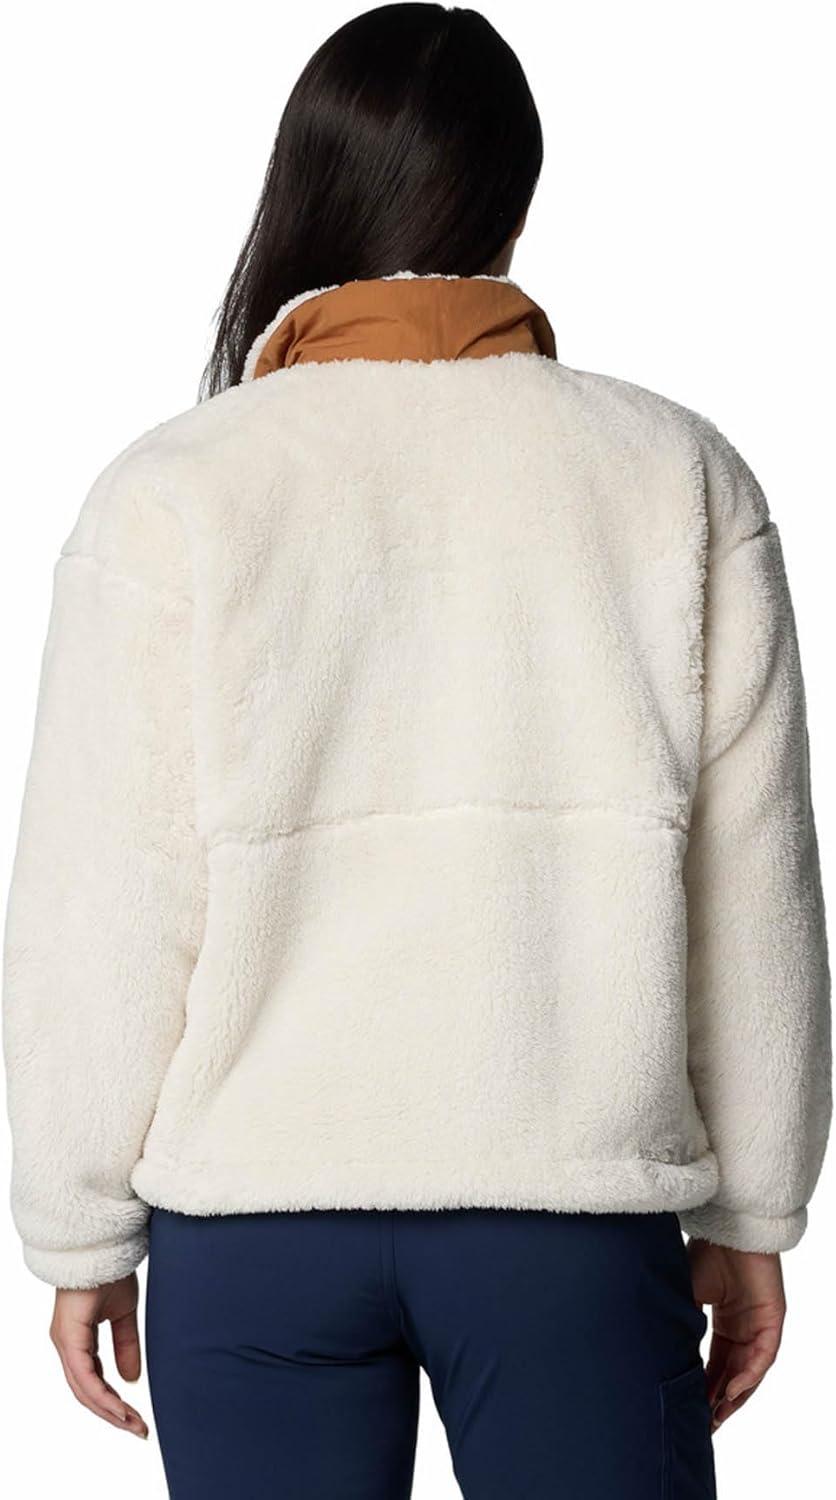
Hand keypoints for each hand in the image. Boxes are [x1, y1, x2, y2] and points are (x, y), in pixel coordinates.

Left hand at [50, 1274, 148, 1437]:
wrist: (103, 1244)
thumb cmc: (109, 1271)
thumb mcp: (124, 1314)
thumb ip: (126, 1345)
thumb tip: (130, 1379)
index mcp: (77, 1341)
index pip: (91, 1383)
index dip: (113, 1403)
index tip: (136, 1419)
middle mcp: (66, 1345)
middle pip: (86, 1393)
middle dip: (113, 1415)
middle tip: (139, 1430)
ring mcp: (65, 1342)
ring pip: (83, 1390)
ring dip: (109, 1410)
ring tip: (133, 1424)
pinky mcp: (69, 1337)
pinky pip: (83, 1376)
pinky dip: (102, 1394)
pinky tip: (119, 1407)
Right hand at [687, 1238, 784, 1430]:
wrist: (727, 1226)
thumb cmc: (704, 1253)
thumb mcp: (684, 1295)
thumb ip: (679, 1324)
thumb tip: (655, 1353)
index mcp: (722, 1322)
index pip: (714, 1365)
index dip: (702, 1388)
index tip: (688, 1409)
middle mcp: (742, 1328)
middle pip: (732, 1374)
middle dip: (718, 1401)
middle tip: (703, 1425)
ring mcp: (759, 1326)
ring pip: (749, 1373)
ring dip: (734, 1397)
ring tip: (716, 1418)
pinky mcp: (772, 1320)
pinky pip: (763, 1357)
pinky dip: (748, 1377)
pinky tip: (732, 1392)